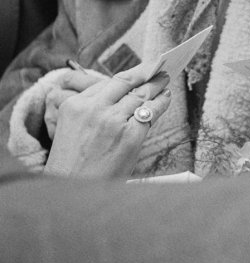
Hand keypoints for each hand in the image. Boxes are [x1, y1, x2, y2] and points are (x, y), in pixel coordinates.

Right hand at [44, 65, 171, 178]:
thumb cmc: (73, 165)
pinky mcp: (130, 135)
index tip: (139, 71)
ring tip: (165, 80)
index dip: (127, 75)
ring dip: (156, 85)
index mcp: (74, 105)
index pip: (106, 82)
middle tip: (158, 67)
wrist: (71, 195)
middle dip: (145, 72)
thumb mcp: (70, 129)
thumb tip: (121, 95)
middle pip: (125, 81)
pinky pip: (150, 112)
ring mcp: (112, 121)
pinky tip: (166, 97)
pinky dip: (161, 102)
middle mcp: (93, 108)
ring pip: (140, 94)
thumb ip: (91, 109)